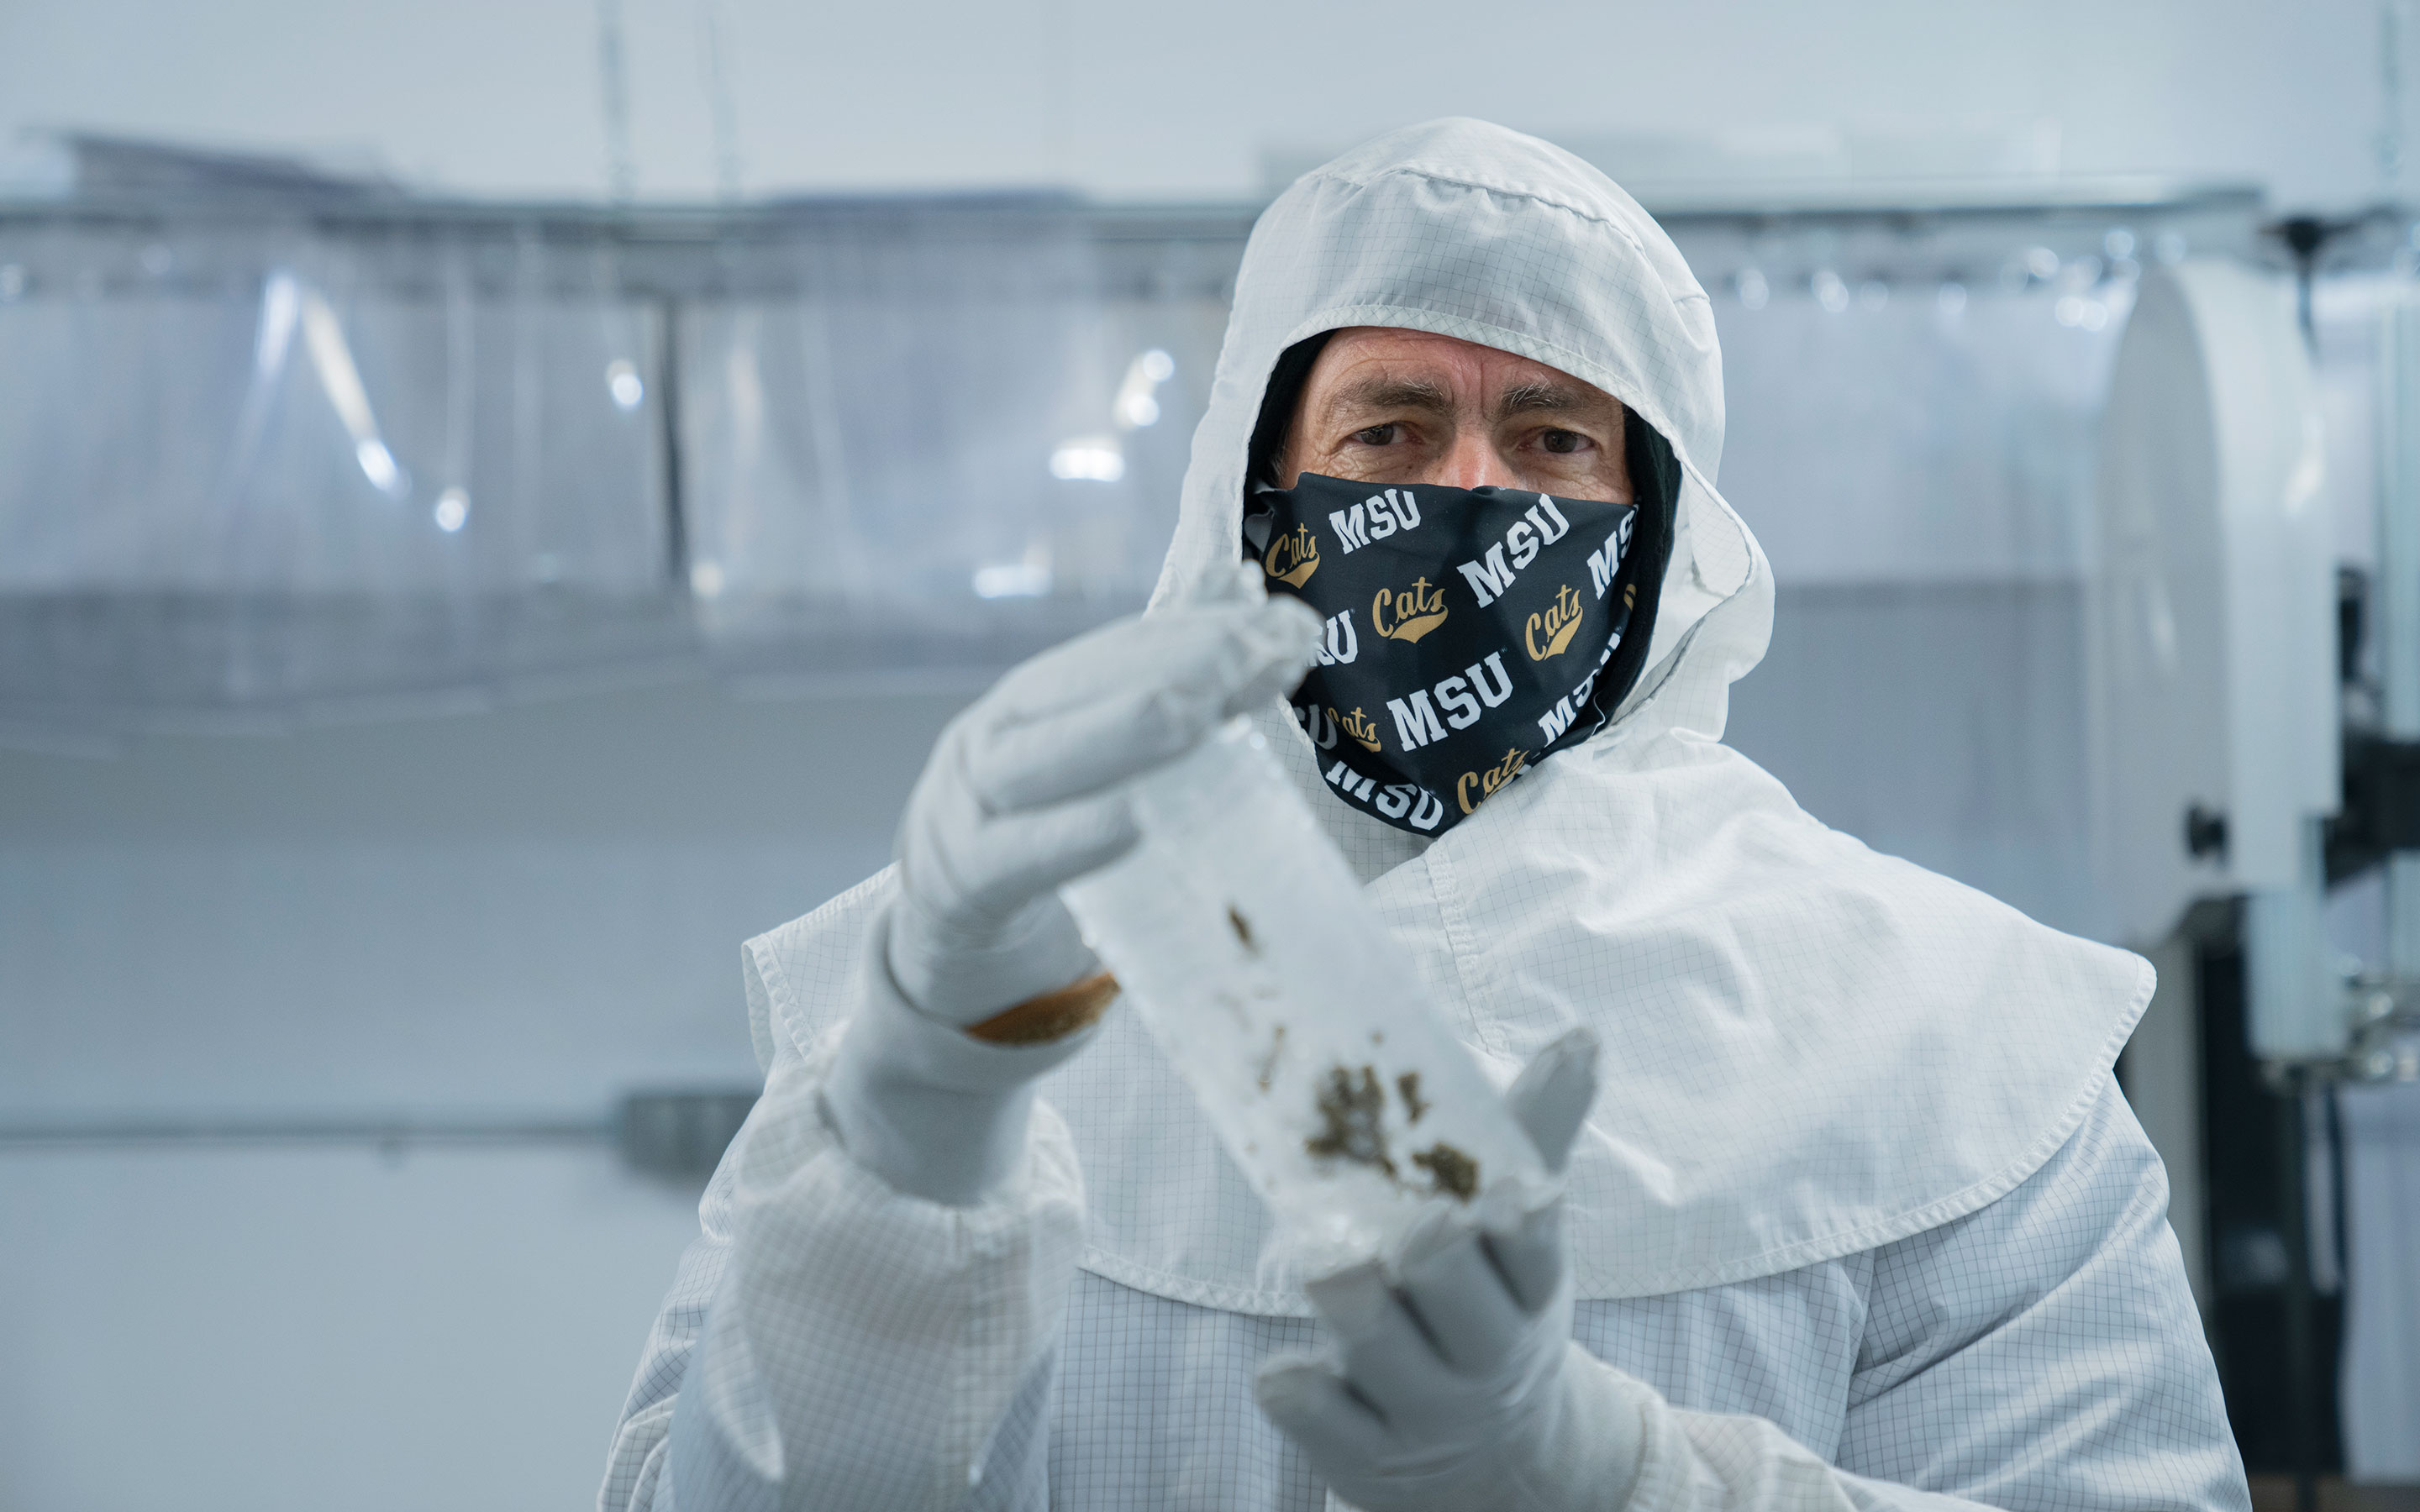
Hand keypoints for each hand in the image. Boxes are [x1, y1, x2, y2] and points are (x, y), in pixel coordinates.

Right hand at [887, 563, 1322, 1026]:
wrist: (949, 927)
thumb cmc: (1038, 826)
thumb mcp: (1095, 751)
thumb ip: (1165, 674)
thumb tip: (1238, 580)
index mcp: (1035, 697)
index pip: (1123, 649)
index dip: (1203, 630)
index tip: (1289, 627)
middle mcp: (996, 735)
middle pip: (1081, 688)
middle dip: (1177, 663)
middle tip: (1260, 654)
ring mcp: (971, 805)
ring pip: (1041, 759)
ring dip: (1124, 732)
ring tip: (1200, 714)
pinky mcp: (967, 882)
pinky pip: (1019, 858)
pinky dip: (1075, 837)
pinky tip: (1133, 821)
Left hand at [1256, 1029, 1637, 1511]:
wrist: (1488, 1465)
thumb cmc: (1490, 1311)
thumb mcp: (1521, 1241)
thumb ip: (1534, 1132)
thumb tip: (1584, 1034)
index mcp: (1526, 1294)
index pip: (1535, 1255)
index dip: (1520, 1227)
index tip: (1502, 1195)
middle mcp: (1481, 1358)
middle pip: (1461, 1302)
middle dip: (1434, 1259)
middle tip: (1417, 1228)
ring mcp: (1421, 1412)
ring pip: (1382, 1352)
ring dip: (1355, 1306)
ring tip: (1332, 1267)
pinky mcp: (1361, 1454)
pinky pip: (1320, 1423)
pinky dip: (1300, 1390)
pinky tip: (1283, 1369)